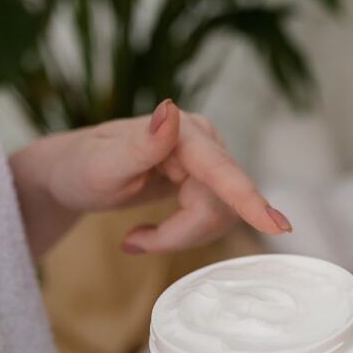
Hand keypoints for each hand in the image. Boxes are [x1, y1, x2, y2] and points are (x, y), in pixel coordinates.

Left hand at [11, 99, 290, 257]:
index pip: (222, 173)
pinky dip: (181, 234)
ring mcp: (209, 161)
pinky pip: (213, 218)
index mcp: (183, 133)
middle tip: (132, 242)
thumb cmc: (78, 168)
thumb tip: (169, 111)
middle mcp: (205, 142)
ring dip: (179, 236)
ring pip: (220, 217)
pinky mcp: (208, 181)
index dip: (249, 202)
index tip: (280, 226)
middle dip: (180, 233)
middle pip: (220, 205)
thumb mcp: (99, 165)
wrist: (72, 176)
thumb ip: (139, 144)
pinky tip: (149, 231)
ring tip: (137, 236)